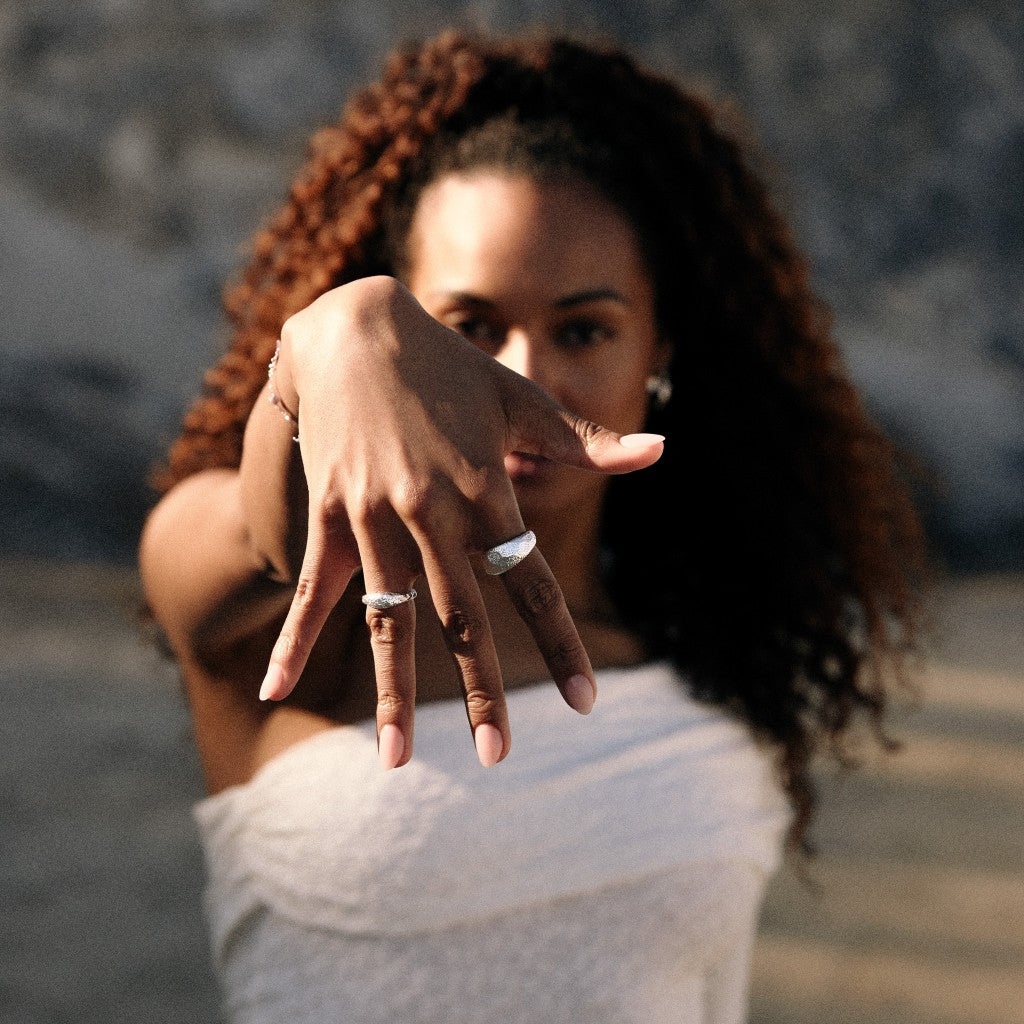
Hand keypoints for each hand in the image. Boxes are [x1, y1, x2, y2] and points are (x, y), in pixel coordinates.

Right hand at [258, 277, 663, 767]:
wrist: (355, 330)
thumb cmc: (449, 368)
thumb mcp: (520, 399)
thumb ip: (586, 440)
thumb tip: (661, 454)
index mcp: (488, 487)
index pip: (532, 581)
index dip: (560, 643)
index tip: (585, 701)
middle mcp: (432, 510)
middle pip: (463, 616)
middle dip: (483, 689)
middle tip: (499, 755)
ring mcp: (374, 515)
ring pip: (390, 618)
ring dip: (393, 691)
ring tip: (397, 761)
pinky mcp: (330, 514)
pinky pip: (314, 588)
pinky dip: (294, 640)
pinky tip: (273, 688)